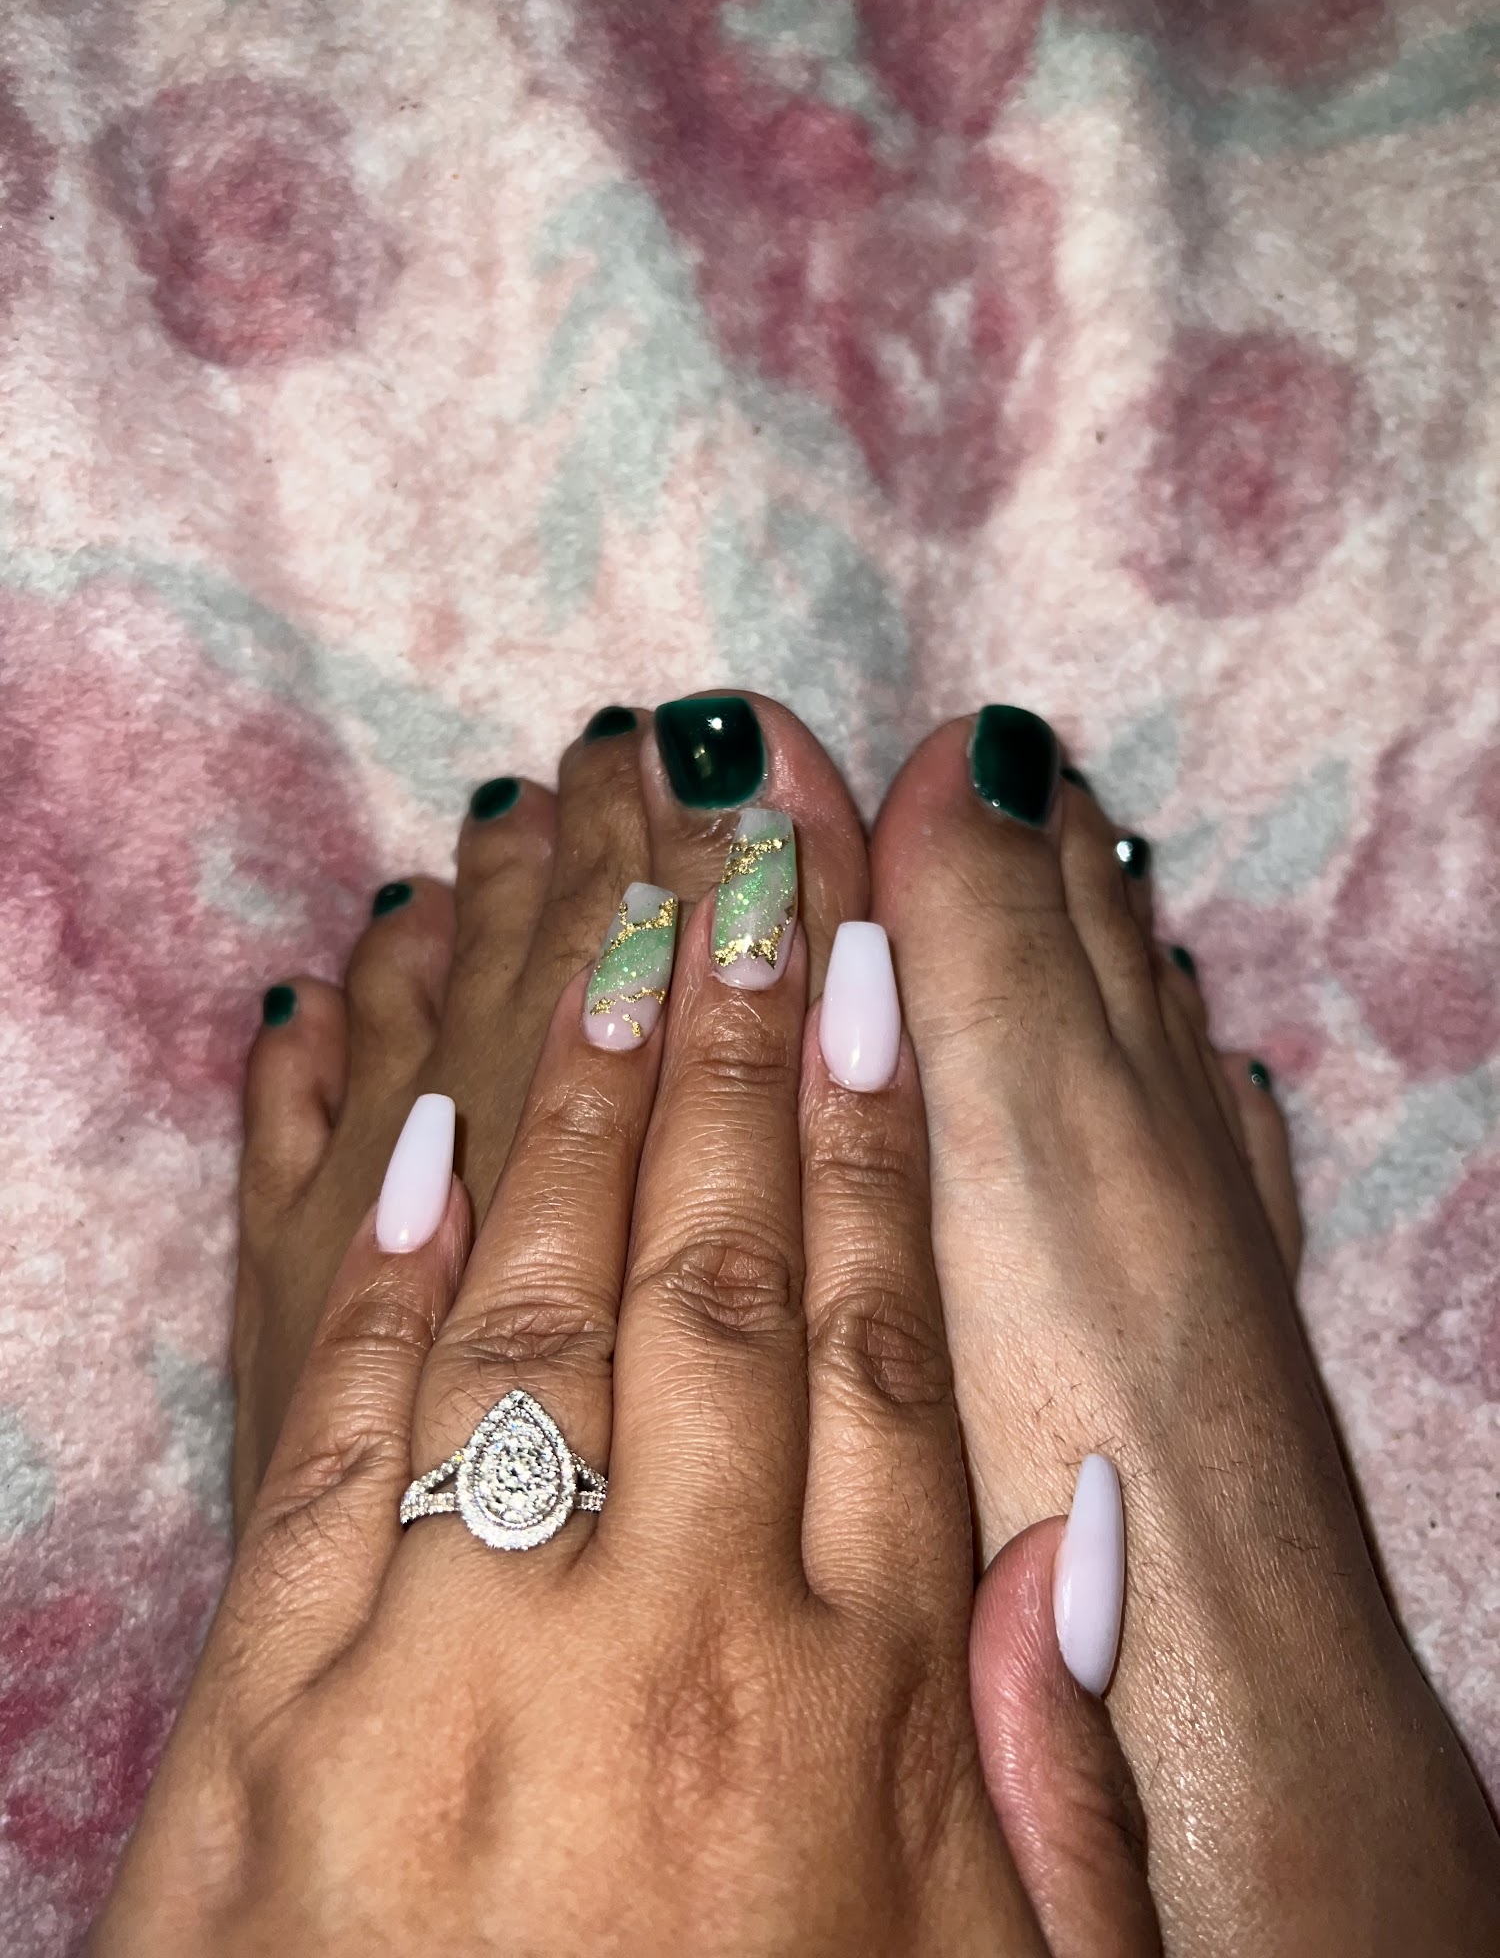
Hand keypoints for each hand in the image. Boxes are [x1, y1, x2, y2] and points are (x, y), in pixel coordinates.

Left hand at [95, 851, 1158, 1954]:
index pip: (874, 1343)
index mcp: (844, 1706)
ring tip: (625, 928)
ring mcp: (464, 1655)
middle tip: (754, 862)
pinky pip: (350, 1436)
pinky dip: (389, 1268)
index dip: (872, 1139)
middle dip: (742, 1053)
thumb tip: (1079, 1527)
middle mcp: (670, 1635)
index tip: (865, 980)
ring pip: (548, 1308)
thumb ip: (1041, 1776)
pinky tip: (432, 1131)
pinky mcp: (279, 1708)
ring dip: (594, 1104)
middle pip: (727, 1277)